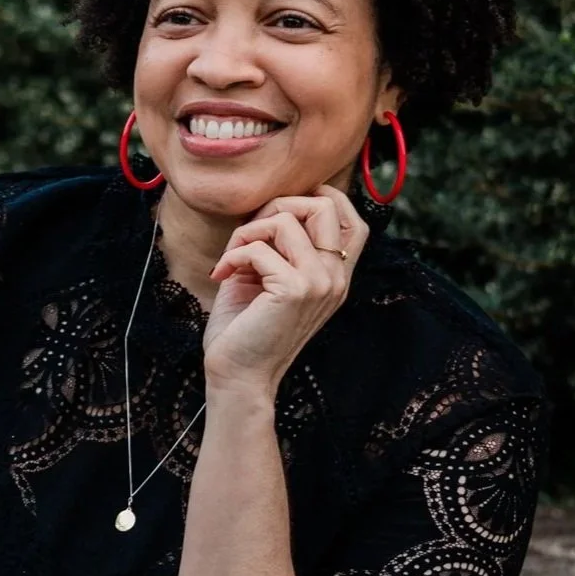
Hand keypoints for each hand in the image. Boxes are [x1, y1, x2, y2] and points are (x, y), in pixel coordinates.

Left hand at [201, 186, 367, 397]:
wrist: (238, 376)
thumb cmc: (246, 328)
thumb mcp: (271, 276)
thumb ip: (283, 244)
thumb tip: (274, 203)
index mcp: (335, 277)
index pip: (353, 220)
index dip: (319, 199)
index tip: (278, 214)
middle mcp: (336, 278)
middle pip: (324, 205)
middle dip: (277, 207)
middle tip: (249, 235)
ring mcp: (320, 283)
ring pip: (286, 219)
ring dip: (247, 231)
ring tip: (232, 257)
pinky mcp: (295, 289)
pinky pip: (258, 247)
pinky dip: (232, 255)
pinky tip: (221, 275)